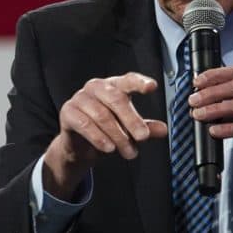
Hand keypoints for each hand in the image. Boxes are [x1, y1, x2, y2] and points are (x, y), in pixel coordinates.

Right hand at [43, 72, 168, 199]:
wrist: (80, 147)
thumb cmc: (107, 131)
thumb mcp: (129, 130)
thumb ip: (146, 127)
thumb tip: (163, 130)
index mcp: (114, 85)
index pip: (128, 80)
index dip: (140, 82)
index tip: (152, 87)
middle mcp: (96, 87)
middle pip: (116, 99)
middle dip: (131, 120)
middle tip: (143, 137)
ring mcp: (80, 98)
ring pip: (102, 115)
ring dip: (118, 135)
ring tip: (129, 152)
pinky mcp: (68, 112)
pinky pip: (84, 124)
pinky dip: (99, 137)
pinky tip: (109, 148)